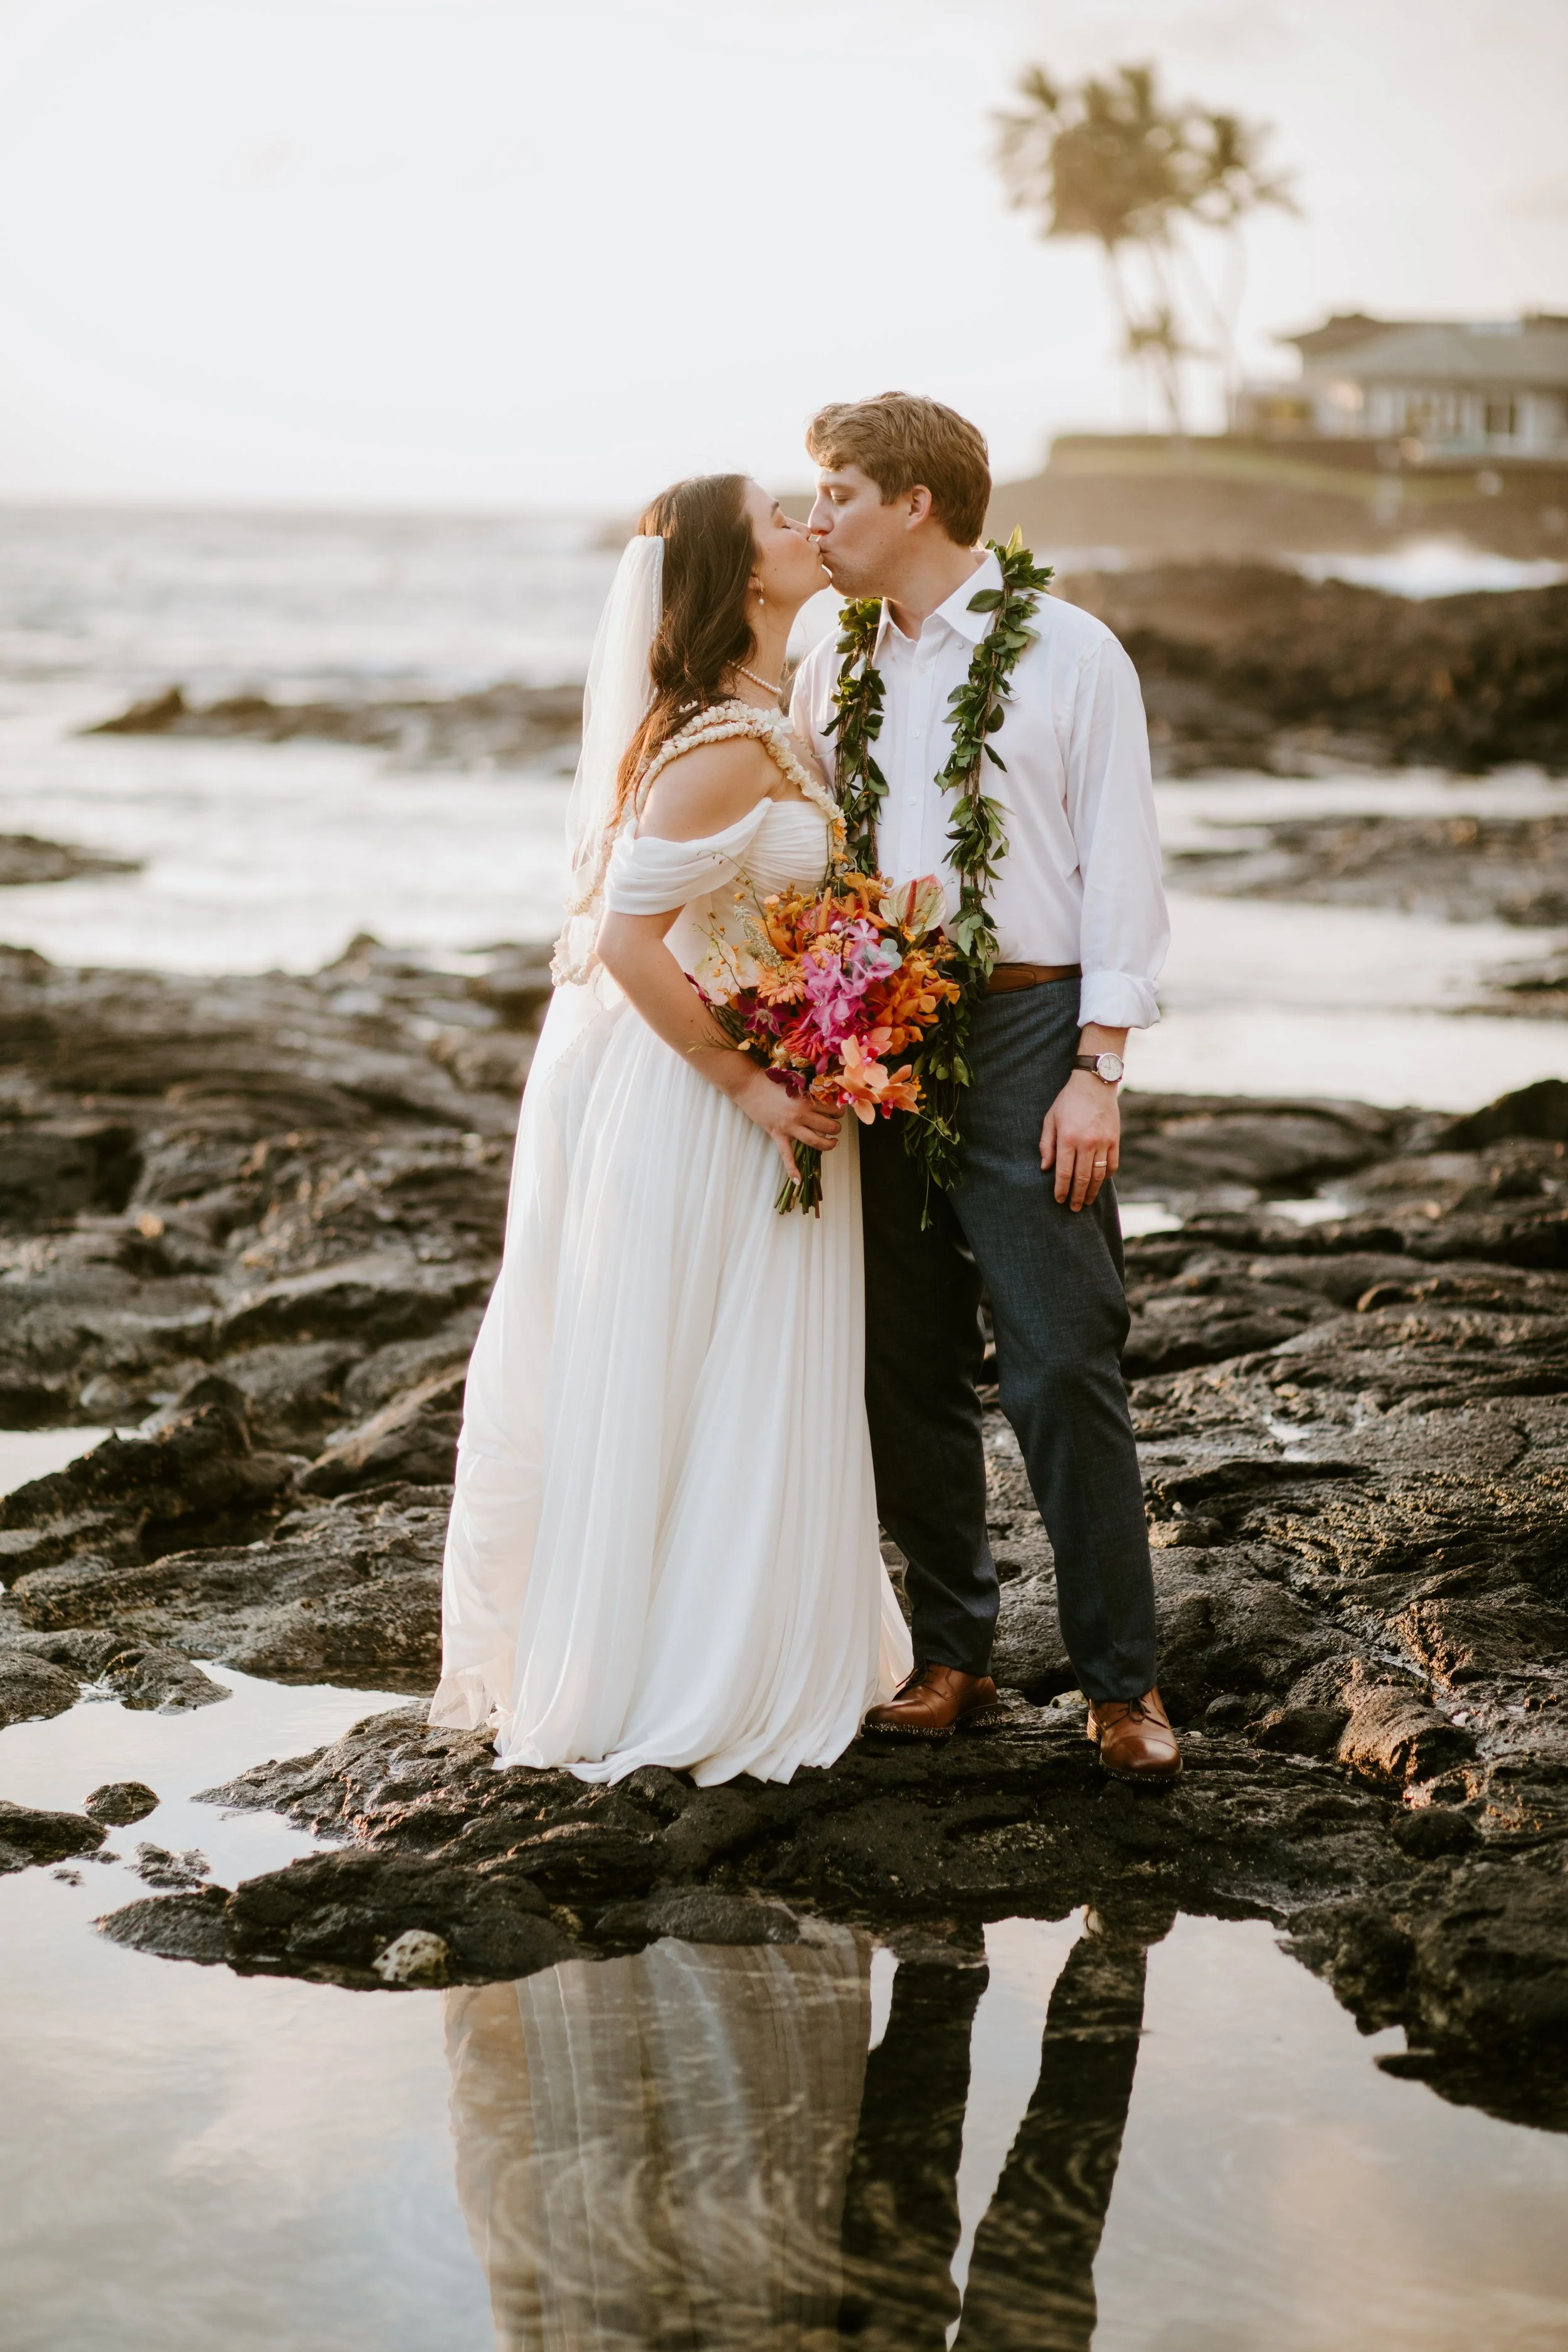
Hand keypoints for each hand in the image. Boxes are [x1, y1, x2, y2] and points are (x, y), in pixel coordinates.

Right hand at [733, 1067, 843, 1178]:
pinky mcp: (777, 1135)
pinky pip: (786, 1156)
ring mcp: (789, 1127)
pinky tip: (798, 1181)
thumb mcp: (795, 1080)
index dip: (839, 1110)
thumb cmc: (771, 1079)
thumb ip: (809, 1089)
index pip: (833, 1109)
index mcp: (806, 1099)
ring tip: (833, 1142)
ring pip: (816, 1142)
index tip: (839, 1110)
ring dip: (829, 1144)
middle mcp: (800, 1115)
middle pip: (829, 1126)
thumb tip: (825, 1092)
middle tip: (836, 1124)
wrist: (748, 1085)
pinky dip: (792, 1170)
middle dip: (837, 1127)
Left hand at [1040, 1071, 1118, 1210]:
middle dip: (1077, 1196)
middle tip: (1073, 1208)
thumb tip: (1045, 1168)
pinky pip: (1112, 1165)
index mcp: (1068, 1138)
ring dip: (1092, 1191)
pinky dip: (1106, 1176)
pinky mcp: (1115, 1140)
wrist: (1095, 1083)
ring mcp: (1103, 1142)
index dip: (1061, 1189)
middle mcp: (1087, 1143)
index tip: (1058, 1200)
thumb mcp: (1050, 1119)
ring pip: (1098, 1175)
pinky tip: (1100, 1182)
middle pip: (1082, 1178)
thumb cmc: (1068, 1101)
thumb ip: (1046, 1144)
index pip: (1063, 1172)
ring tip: (1087, 1201)